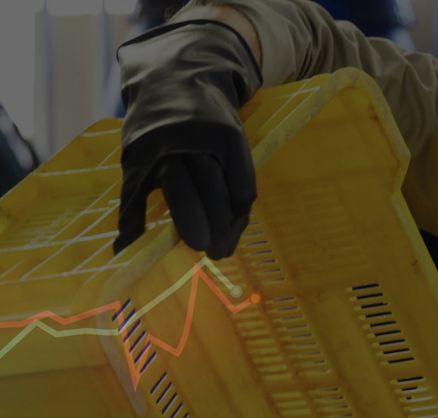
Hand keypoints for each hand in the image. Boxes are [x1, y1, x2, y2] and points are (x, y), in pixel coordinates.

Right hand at [114, 20, 261, 258]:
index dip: (239, 215)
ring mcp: (159, 144)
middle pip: (208, 180)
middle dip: (216, 218)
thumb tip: (232, 229)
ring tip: (199, 248)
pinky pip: (133, 192)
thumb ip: (236, 178)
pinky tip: (130, 247)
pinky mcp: (134, 155)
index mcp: (223, 132)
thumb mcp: (232, 138)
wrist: (168, 77)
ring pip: (177, 184)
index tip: (234, 239)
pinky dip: (132, 221)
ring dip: (188, 220)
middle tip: (219, 251)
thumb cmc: (208, 119)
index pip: (238, 180)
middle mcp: (190, 135)